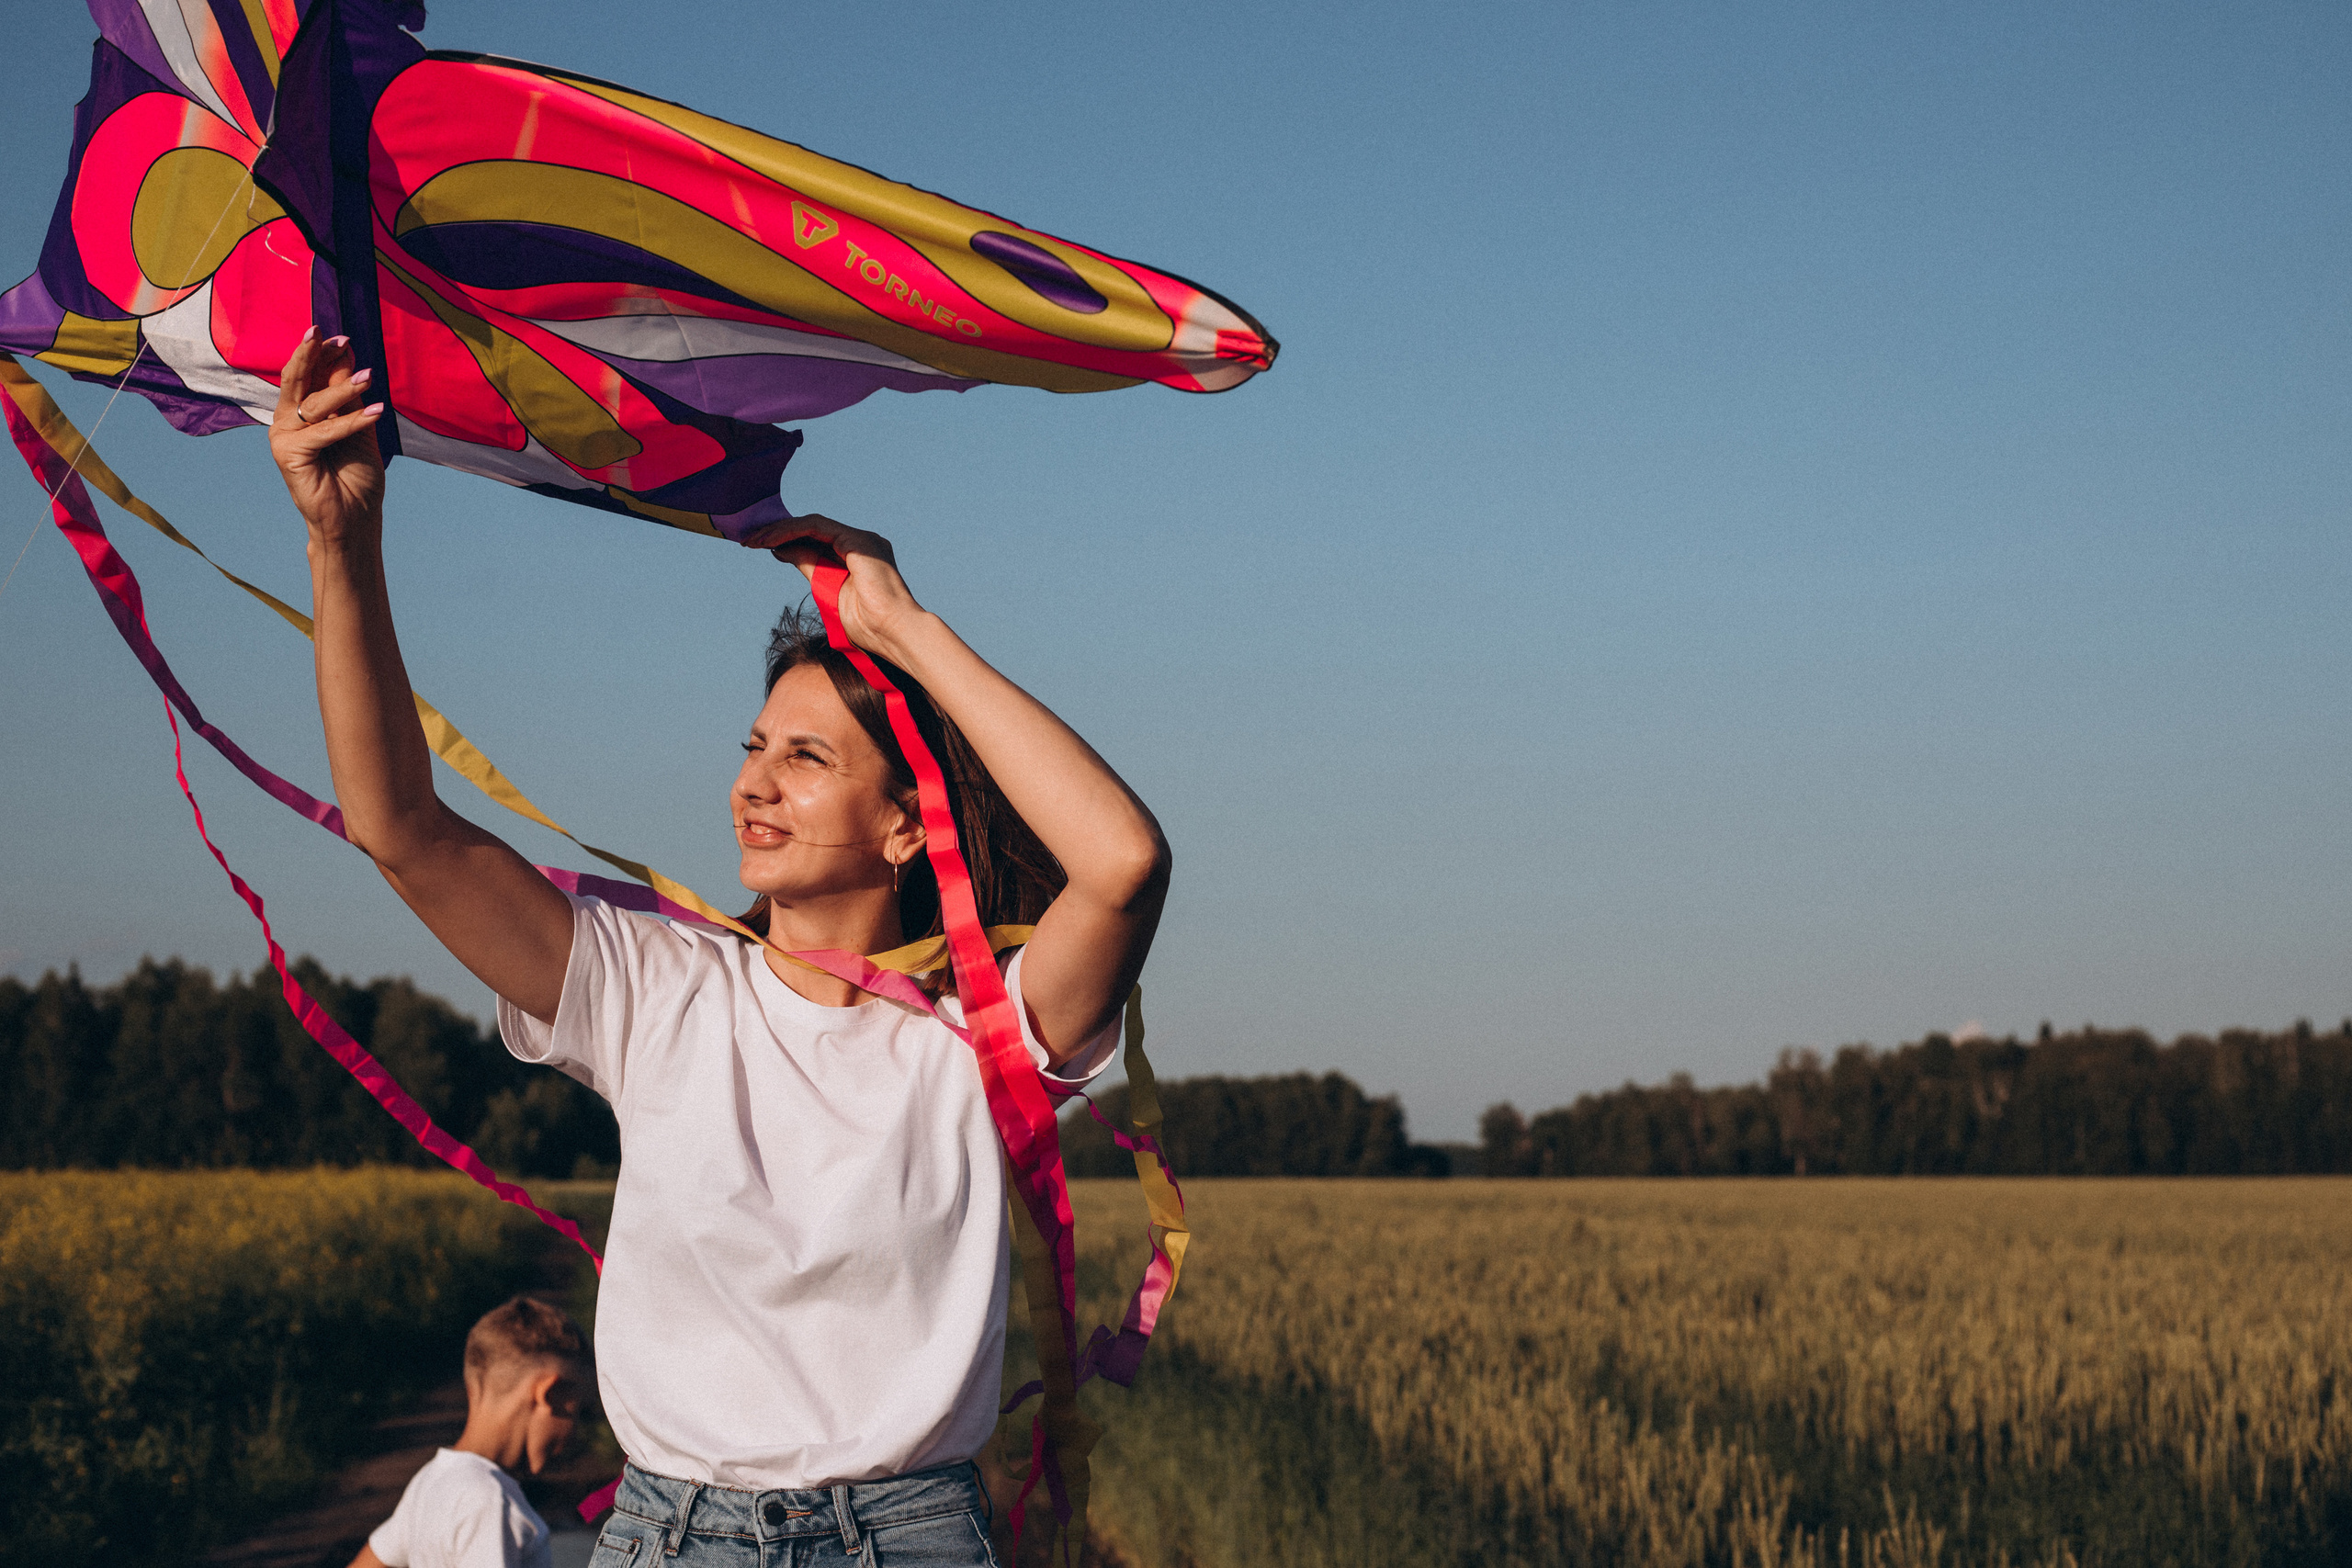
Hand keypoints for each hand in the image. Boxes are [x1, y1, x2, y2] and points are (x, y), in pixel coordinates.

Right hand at [270, 328, 384, 541]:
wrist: (354, 519)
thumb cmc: (356, 477)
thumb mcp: (359, 428)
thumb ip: (349, 395)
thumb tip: (345, 354)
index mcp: (301, 412)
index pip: (308, 375)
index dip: (322, 354)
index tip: (342, 337)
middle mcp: (287, 421)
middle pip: (296, 379)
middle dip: (312, 354)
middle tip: (328, 333)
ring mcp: (283, 437)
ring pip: (313, 403)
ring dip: (344, 389)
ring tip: (370, 377)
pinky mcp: (288, 454)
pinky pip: (323, 430)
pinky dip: (351, 421)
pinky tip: (376, 412)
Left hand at [749, 514, 927, 660]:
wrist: (893, 633)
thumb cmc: (868, 624)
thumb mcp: (826, 589)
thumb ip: (809, 566)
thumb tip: (781, 550)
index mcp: (857, 555)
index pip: (815, 539)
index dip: (785, 539)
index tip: (758, 545)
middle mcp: (861, 542)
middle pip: (812, 528)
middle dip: (777, 532)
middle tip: (749, 539)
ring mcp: (862, 539)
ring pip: (812, 524)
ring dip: (780, 530)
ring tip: (755, 540)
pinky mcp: (858, 540)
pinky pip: (817, 527)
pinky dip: (792, 531)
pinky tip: (771, 541)